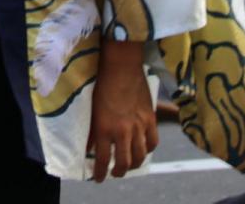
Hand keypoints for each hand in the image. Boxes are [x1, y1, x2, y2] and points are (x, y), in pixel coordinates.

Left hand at [88, 40, 157, 181]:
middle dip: (119, 172)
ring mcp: (138, 126)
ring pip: (140, 156)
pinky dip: (148, 149)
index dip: (101, 173)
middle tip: (115, 172)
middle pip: (125, 163)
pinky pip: (153, 142)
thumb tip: (91, 147)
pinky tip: (143, 149)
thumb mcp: (92, 109)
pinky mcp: (150, 118)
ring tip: (129, 164)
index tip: (99, 178)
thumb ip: (93, 130)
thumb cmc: (101, 85)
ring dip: (134, 164)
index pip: (102, 159)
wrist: (120, 66)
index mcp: (104, 128)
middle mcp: (122, 130)